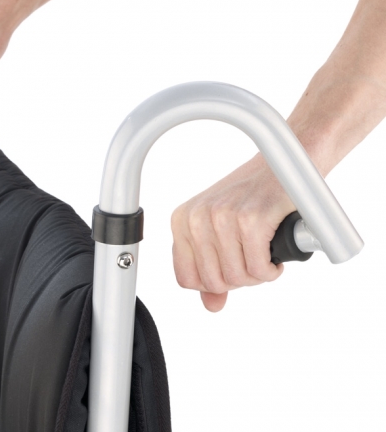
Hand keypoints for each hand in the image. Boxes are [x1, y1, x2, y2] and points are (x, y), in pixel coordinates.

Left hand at [171, 154, 294, 311]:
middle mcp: (197, 218)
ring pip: (237, 278)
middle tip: (254, 259)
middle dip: (240, 279)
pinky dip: (272, 270)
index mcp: (182, 220)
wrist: (285, 162)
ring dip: (258, 274)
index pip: (186, 278)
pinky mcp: (251, 219)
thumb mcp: (220, 230)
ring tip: (265, 253)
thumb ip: (211, 267)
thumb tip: (211, 305)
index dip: (214, 283)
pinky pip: (259, 270)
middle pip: (214, 281)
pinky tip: (275, 255)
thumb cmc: (253, 197)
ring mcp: (222, 217)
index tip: (232, 267)